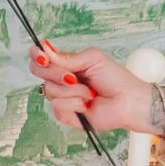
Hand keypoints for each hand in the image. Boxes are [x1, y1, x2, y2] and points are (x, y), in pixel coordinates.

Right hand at [30, 44, 154, 135]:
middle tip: (74, 76)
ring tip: (90, 92)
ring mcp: (62, 97)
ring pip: (49, 90)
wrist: (129, 101)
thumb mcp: (93, 59)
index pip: (39, 57)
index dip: (36, 55)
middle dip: (55, 73)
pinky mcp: (66, 115)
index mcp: (66, 64)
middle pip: (38, 72)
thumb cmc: (116, 79)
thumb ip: (68, 56)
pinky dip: (74, 103)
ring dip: (73, 90)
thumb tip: (45, 50)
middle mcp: (61, 80)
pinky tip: (87, 105)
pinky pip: (57, 106)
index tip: (43, 57)